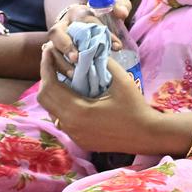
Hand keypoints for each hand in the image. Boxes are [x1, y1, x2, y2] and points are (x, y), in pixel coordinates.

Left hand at [36, 52, 158, 152]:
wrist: (145, 135)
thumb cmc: (136, 108)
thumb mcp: (123, 82)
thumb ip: (106, 65)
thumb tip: (93, 51)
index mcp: (78, 110)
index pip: (51, 86)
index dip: (46, 67)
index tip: (47, 52)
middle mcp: (70, 125)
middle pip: (45, 99)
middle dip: (46, 79)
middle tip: (53, 64)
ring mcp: (74, 134)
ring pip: (51, 111)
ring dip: (53, 94)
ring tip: (63, 79)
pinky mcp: (79, 140)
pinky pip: (62, 120)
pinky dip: (62, 106)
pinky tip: (75, 98)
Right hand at [46, 0, 133, 75]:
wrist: (76, 22)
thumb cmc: (97, 16)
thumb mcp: (110, 8)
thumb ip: (120, 7)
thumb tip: (123, 13)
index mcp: (77, 12)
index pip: (86, 20)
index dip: (99, 32)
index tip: (117, 46)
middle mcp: (62, 25)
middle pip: (57, 33)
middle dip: (66, 46)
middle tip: (76, 58)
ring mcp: (54, 40)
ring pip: (50, 49)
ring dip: (61, 62)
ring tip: (74, 73)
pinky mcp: (52, 52)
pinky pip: (49, 61)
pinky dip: (58, 69)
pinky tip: (70, 78)